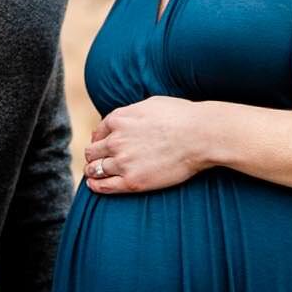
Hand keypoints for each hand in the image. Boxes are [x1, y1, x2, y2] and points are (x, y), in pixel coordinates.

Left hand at [84, 96, 212, 194]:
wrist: (199, 136)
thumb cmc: (182, 117)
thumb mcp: (150, 104)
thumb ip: (132, 113)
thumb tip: (125, 119)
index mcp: (118, 119)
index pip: (98, 133)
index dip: (100, 140)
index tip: (104, 146)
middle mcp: (115, 140)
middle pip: (92, 152)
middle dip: (94, 156)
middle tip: (99, 161)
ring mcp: (122, 162)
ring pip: (94, 169)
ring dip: (94, 171)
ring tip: (96, 175)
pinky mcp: (132, 181)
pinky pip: (104, 186)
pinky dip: (95, 186)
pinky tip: (94, 185)